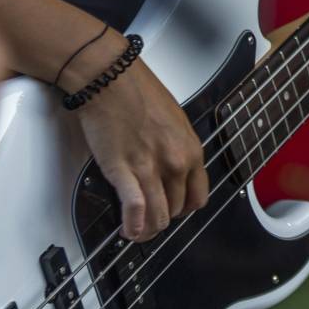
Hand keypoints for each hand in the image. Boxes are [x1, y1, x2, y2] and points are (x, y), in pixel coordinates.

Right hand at [68, 43, 208, 241]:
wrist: (110, 78)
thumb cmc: (136, 90)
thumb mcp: (174, 120)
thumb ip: (176, 148)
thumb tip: (170, 169)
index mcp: (191, 150)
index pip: (198, 197)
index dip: (184, 208)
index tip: (172, 207)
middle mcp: (176, 163)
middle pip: (176, 210)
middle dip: (162, 216)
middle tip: (149, 215)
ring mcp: (151, 169)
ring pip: (158, 218)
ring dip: (147, 230)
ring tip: (135, 230)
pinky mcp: (124, 172)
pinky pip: (136, 211)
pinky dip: (133, 226)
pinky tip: (127, 229)